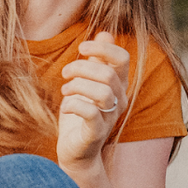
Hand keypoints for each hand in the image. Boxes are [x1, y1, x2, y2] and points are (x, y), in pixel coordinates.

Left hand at [57, 32, 128, 169]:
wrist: (76, 152)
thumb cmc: (80, 116)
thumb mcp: (87, 83)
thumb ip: (97, 61)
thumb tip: (105, 34)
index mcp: (118, 85)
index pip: (122, 58)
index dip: (102, 48)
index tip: (82, 48)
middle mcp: (119, 101)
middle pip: (108, 73)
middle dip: (82, 67)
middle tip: (66, 73)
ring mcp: (110, 118)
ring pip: (103, 92)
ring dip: (78, 85)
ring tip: (65, 89)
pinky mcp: (97, 133)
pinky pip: (90, 113)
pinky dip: (74, 104)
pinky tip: (65, 106)